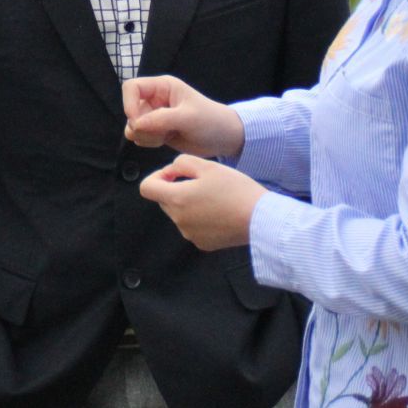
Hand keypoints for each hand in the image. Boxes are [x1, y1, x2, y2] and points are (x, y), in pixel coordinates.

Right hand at [123, 75, 242, 157]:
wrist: (223, 138)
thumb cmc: (210, 121)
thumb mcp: (188, 118)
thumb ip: (161, 119)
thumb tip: (136, 124)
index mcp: (162, 86)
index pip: (132, 87)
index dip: (128, 103)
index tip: (136, 121)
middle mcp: (155, 98)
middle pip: (130, 110)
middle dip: (141, 125)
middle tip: (162, 133)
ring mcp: (154, 115)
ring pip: (133, 126)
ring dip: (146, 135)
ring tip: (167, 136)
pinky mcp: (155, 130)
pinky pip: (139, 136)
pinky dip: (149, 141)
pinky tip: (166, 140)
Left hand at [138, 154, 267, 250]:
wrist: (261, 219)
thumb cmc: (236, 189)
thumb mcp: (208, 166)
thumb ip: (181, 163)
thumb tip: (171, 172)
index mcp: (177, 199)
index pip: (146, 188)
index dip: (157, 177)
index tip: (174, 174)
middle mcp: (178, 220)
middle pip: (164, 200)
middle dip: (175, 188)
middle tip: (201, 181)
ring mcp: (189, 234)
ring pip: (178, 213)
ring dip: (188, 203)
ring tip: (213, 197)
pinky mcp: (202, 244)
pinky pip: (192, 227)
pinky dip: (199, 218)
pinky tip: (219, 212)